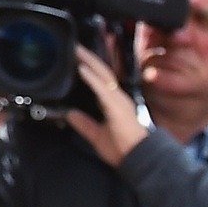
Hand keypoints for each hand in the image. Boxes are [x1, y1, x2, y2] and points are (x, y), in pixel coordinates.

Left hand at [63, 48, 146, 165]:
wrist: (138, 160)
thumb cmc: (123, 149)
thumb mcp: (97, 135)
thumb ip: (84, 124)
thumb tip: (69, 114)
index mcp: (114, 103)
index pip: (101, 80)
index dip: (91, 68)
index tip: (78, 58)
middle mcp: (118, 98)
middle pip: (102, 72)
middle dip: (89, 58)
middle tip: (75, 46)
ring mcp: (119, 101)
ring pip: (104, 75)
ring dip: (89, 62)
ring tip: (77, 51)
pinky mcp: (118, 107)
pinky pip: (103, 89)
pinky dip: (92, 78)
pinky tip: (82, 69)